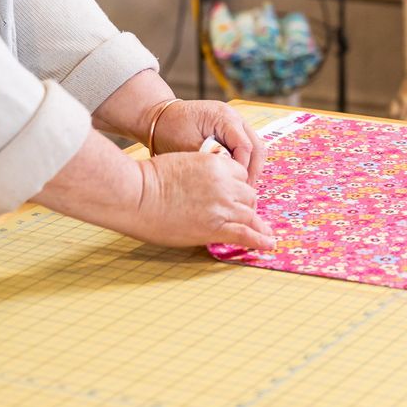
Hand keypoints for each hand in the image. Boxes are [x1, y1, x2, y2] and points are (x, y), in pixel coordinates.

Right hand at [134, 151, 275, 251]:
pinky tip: (270, 244)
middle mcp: (224, 183)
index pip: (240, 175)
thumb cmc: (148, 179)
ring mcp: (222, 206)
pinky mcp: (216, 227)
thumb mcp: (182, 163)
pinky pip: (246, 234)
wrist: (137, 194)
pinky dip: (260, 240)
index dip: (236, 186)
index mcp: (216, 164)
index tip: (233, 194)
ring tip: (264, 232)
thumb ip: (200, 173)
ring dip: (253, 222)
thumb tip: (204, 186)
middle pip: (248, 195)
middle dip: (244, 204)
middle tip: (243, 214)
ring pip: (249, 214)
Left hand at [151, 100, 266, 181]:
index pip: (245, 147)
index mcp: (225, 117)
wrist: (159, 117)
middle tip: (245, 191)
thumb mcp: (188, 147)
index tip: (236, 187)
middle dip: (253, 171)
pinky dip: (243, 162)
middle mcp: (234, 117)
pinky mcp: (230, 130)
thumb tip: (228, 176)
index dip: (243, 169)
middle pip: (257, 147)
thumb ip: (210, 160)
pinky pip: (244, 147)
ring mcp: (235, 122)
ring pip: (254, 148)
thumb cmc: (170, 130)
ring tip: (241, 187)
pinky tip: (235, 177)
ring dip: (250, 167)